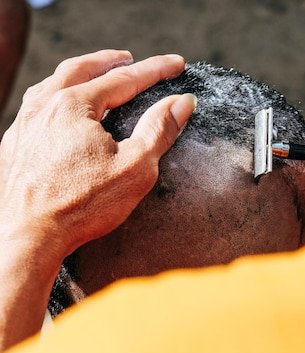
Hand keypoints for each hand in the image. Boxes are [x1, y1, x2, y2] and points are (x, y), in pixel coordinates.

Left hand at [0, 50, 195, 258]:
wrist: (28, 236)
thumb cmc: (82, 205)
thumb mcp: (135, 167)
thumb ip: (159, 129)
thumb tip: (182, 103)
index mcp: (74, 106)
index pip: (124, 79)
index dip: (155, 70)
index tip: (176, 64)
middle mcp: (44, 106)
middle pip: (82, 69)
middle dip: (110, 61)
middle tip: (130, 59)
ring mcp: (25, 124)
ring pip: (53, 83)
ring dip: (80, 73)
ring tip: (96, 73)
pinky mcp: (15, 144)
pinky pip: (36, 105)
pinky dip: (56, 94)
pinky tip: (62, 107)